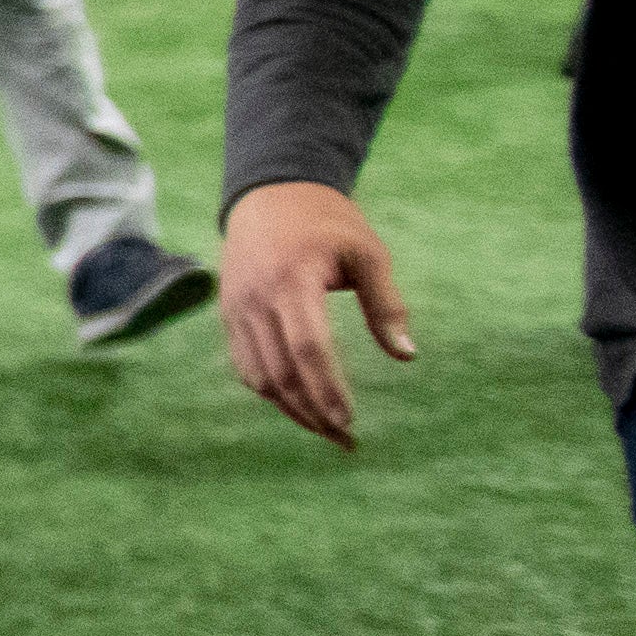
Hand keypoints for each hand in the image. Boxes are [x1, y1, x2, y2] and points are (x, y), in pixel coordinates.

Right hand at [220, 182, 409, 446]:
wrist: (268, 195)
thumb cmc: (327, 223)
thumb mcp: (368, 253)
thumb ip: (386, 304)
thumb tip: (406, 355)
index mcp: (293, 278)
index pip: (308, 346)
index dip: (328, 389)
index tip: (350, 421)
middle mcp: (257, 298)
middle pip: (281, 371)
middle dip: (312, 412)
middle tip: (345, 439)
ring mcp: (237, 308)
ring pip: (259, 375)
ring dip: (291, 409)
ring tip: (325, 430)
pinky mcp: (229, 315)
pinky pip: (246, 365)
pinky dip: (271, 391)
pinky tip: (298, 405)